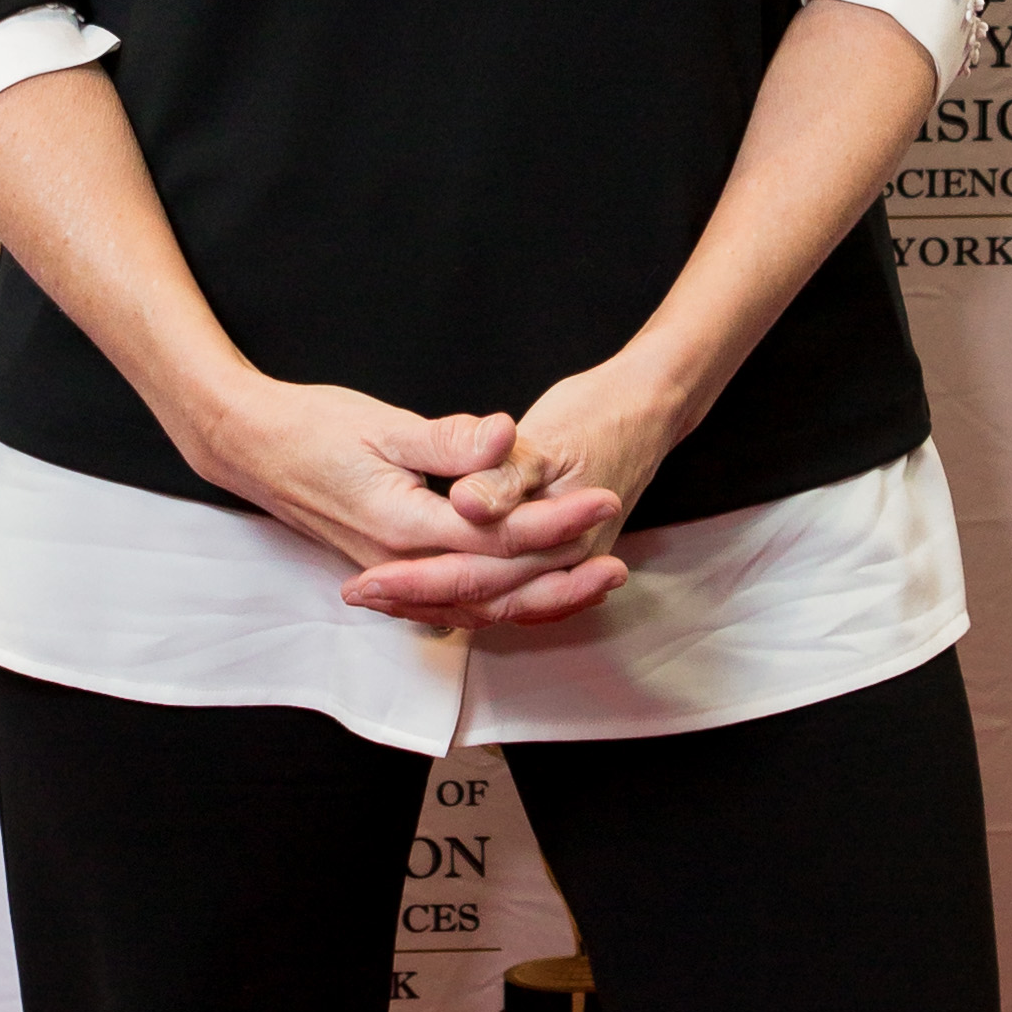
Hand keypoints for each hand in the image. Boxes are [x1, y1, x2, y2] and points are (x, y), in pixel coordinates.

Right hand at [194, 378, 630, 630]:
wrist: (250, 447)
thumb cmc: (311, 427)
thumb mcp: (381, 422)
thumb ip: (447, 440)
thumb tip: (502, 436)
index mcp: (402, 526)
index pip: (497, 537)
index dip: (556, 521)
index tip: (602, 498)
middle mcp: (399, 562)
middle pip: (496, 588)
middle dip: (562, 577)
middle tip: (618, 562)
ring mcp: (393, 573)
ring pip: (478, 607)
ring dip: (537, 600)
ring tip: (591, 586)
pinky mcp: (391, 571)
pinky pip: (456, 603)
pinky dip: (499, 603)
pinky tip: (531, 593)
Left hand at [389, 355, 690, 630]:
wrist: (653, 406)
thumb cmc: (602, 412)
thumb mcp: (550, 434)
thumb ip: (507, 474)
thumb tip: (468, 503)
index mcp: (555, 533)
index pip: (473, 574)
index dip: (415, 581)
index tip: (367, 583)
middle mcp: (564, 561)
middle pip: (479, 600)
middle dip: (415, 601)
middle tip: (359, 596)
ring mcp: (568, 564)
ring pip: (494, 605)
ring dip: (438, 604)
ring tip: (384, 599)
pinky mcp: (565, 558)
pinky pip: (513, 594)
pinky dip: (472, 598)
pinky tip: (438, 594)